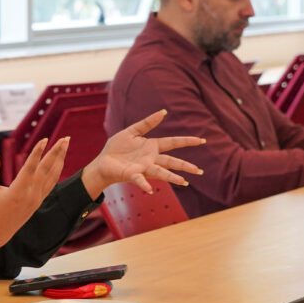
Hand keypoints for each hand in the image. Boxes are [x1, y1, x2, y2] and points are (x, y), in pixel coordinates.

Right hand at [0, 137, 67, 262]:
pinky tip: (59, 161)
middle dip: (56, 152)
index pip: (31, 167)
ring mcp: (36, 199)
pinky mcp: (38, 202)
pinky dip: (56, 171)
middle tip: (65, 138)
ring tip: (66, 145)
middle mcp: (31, 195)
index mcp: (17, 191)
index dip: (38, 152)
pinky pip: (51, 184)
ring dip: (60, 159)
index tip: (45, 139)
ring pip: (52, 176)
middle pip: (47, 169)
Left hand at [81, 109, 204, 197]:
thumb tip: (163, 112)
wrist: (103, 162)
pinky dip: (144, 184)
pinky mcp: (131, 175)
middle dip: (185, 166)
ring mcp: (142, 168)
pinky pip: (139, 180)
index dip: (186, 141)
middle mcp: (151, 159)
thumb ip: (147, 123)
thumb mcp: (132, 131)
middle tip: (199, 171)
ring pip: (160, 172)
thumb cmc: (117, 148)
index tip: (201, 140)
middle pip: (171, 161)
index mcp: (152, 146)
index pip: (173, 143)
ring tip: (183, 182)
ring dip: (171, 177)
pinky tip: (149, 190)